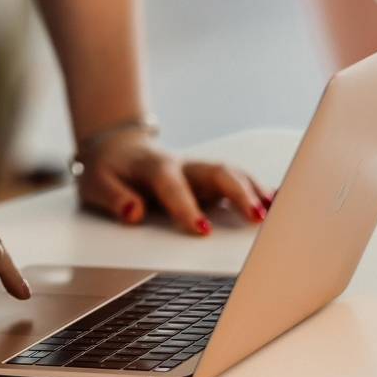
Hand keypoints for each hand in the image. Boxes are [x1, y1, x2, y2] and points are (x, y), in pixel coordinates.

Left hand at [75, 133, 272, 237]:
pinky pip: (238, 180)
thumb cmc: (107, 170)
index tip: (202, 229)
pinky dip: (259, 190)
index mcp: (153, 167)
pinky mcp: (209, 179)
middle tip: (258, 218)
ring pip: (233, 174)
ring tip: (277, 213)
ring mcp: (199, 171)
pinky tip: (280, 202)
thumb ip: (115, 199)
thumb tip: (133, 213)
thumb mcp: (96, 185)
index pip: (173, 186)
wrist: (114, 146)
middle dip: (239, 193)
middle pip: (217, 172)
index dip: (187, 207)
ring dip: (256, 191)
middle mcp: (183, 165)